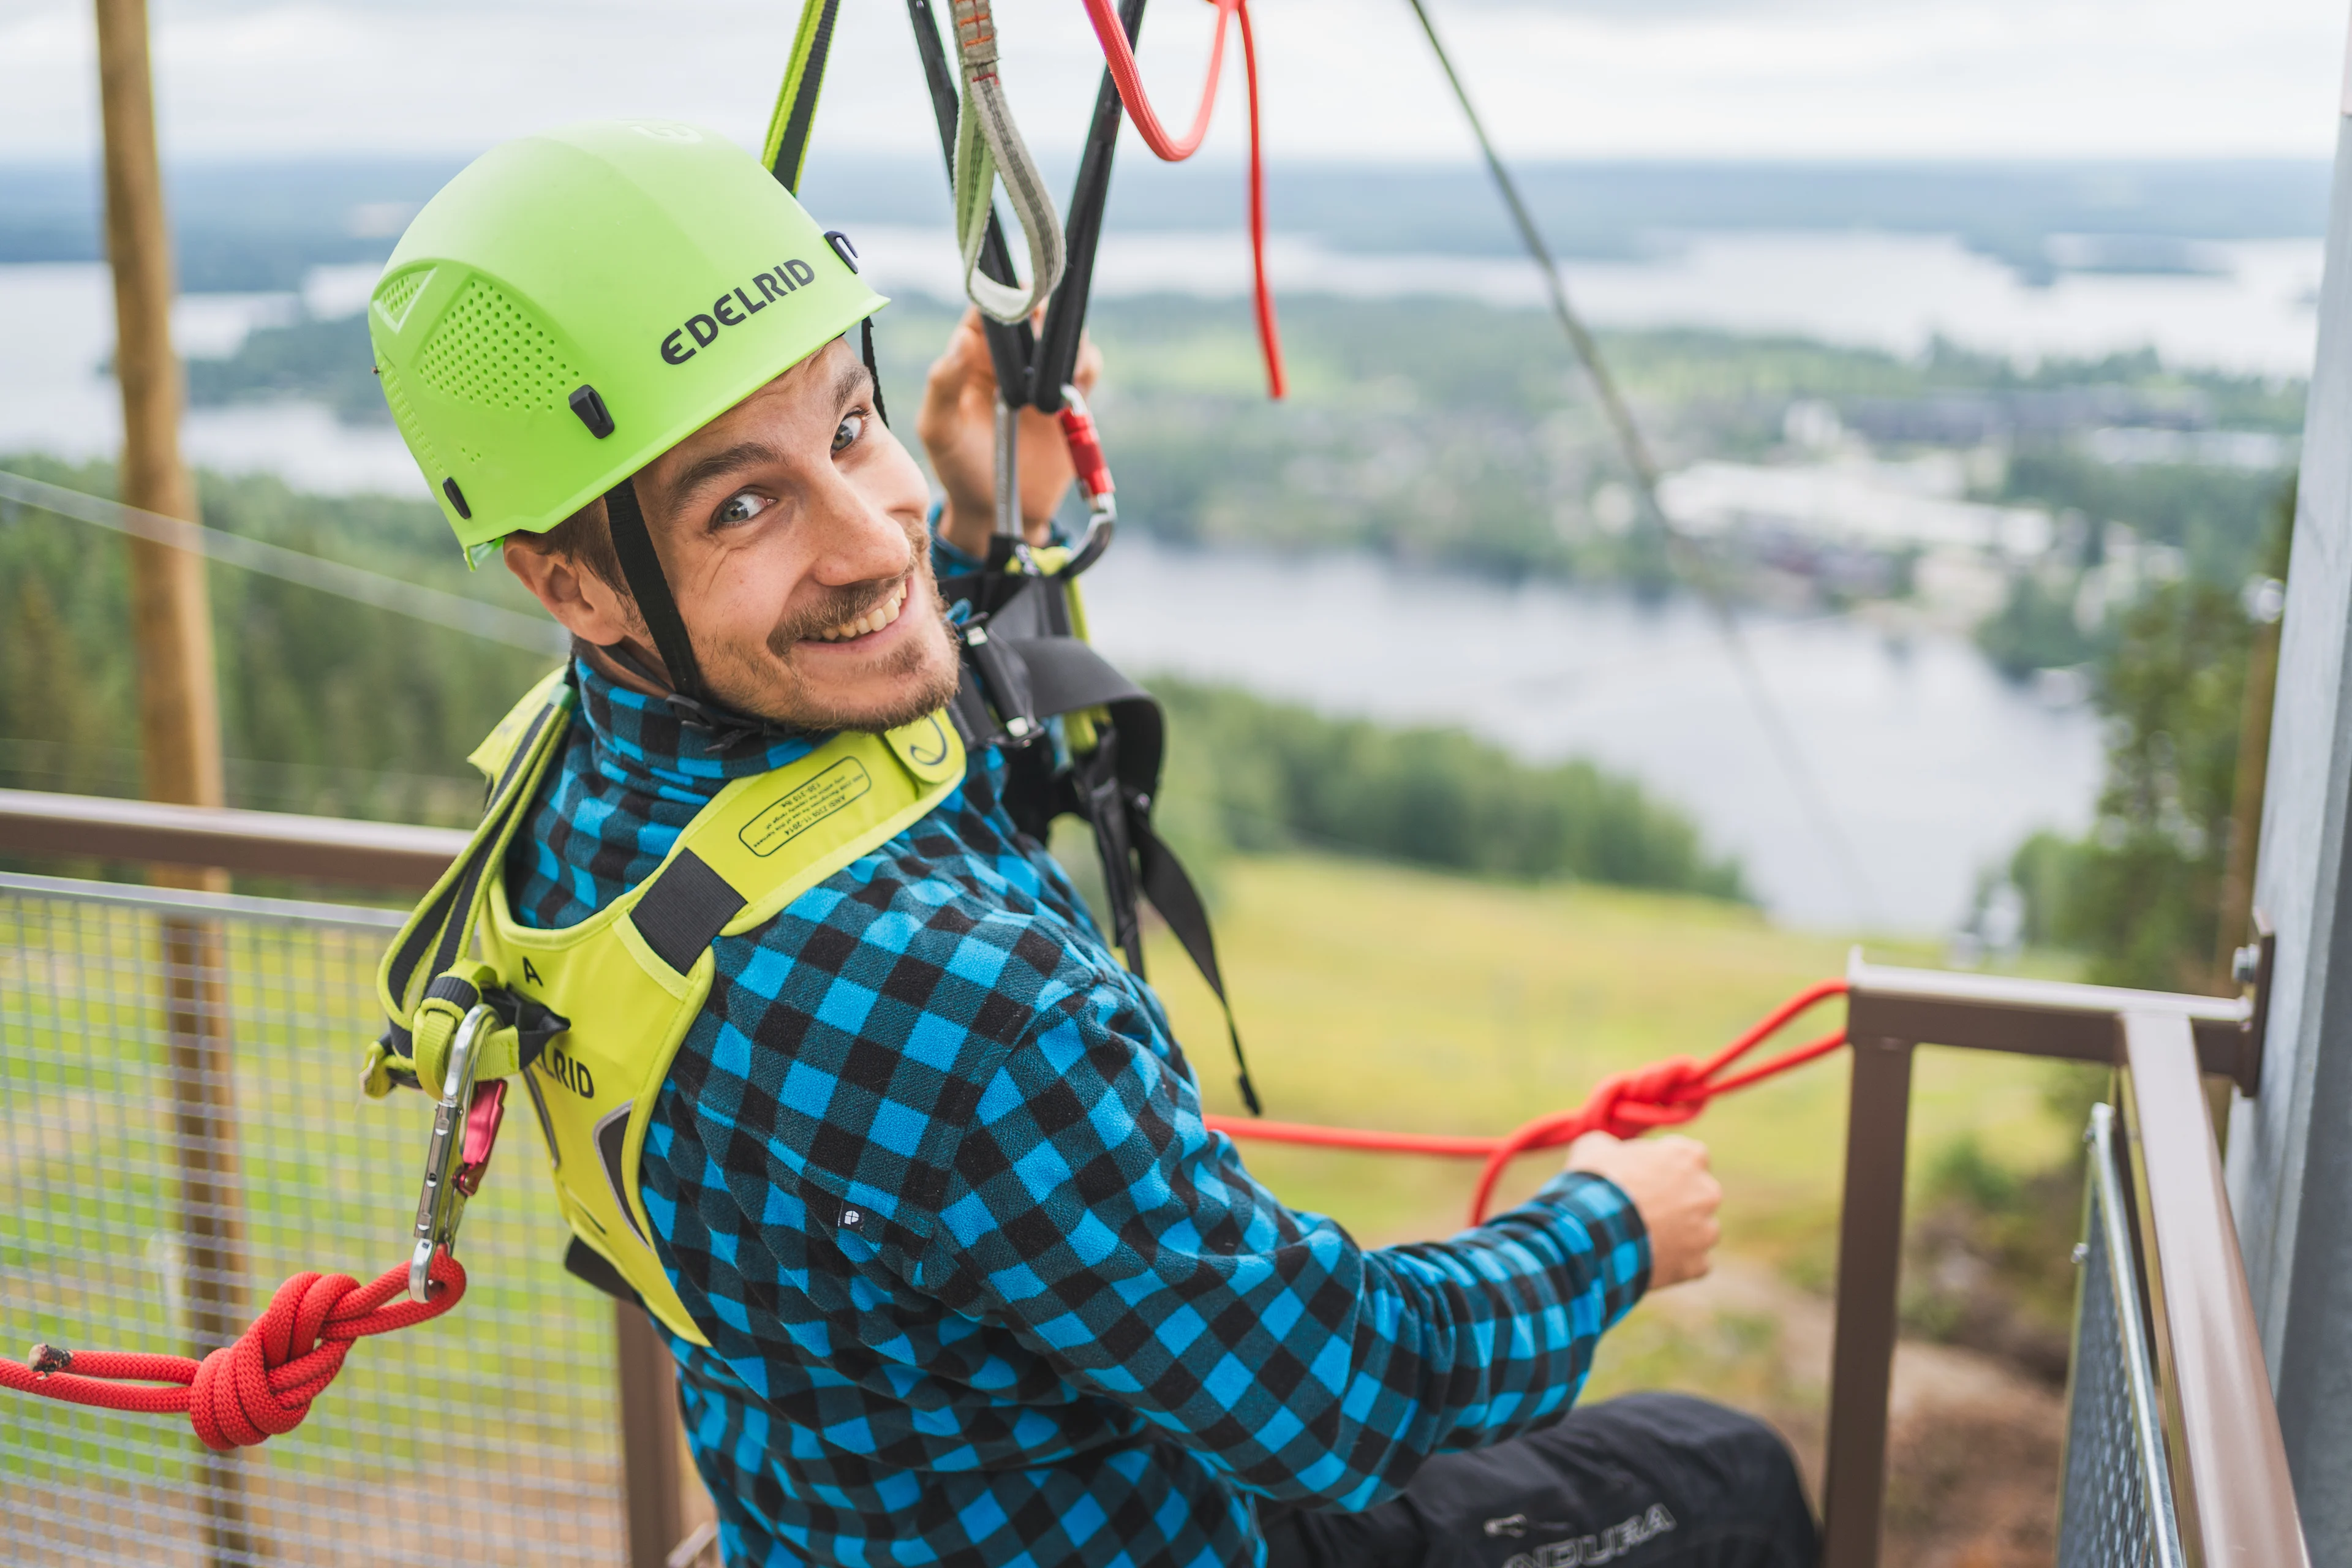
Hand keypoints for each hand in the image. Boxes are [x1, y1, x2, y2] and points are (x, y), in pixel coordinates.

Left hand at [917, 307, 1102, 556]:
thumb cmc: (957, 469)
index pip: (988, 311)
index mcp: (971, 358)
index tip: (1015, 297)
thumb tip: (963, 339)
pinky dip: (1086, 363)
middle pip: (1032, 314)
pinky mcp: (1069, 399)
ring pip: (1062, 336)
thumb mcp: (940, 430)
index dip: (1003, 295)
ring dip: (1066, 338)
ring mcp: (1040, 378)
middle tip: (1043, 324)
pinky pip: (1085, 366)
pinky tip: (1075, 380)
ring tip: (1058, 363)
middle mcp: (1008, 361)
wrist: (999, 511)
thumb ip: (943, 384)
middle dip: (1042, 311)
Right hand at [1565, 1132, 1721, 1289]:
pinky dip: (1676, 1263)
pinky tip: (1650, 1260)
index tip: (1648, 1176)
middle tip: (1645, 1209)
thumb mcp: (1594, 1148)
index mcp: (1688, 1156)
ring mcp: (1706, 1230)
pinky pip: (1692, 1263)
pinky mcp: (1697, 1264)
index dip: (1667, 1166)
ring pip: (1699, 1231)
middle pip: (1698, 1194)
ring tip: (1645, 1239)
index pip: (1690, 1156)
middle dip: (1678, 1201)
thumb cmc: (1596, 1185)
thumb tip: (1608, 1150)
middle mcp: (1707, 1192)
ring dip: (1680, 1233)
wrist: (1592, 1233)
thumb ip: (1613, 1146)